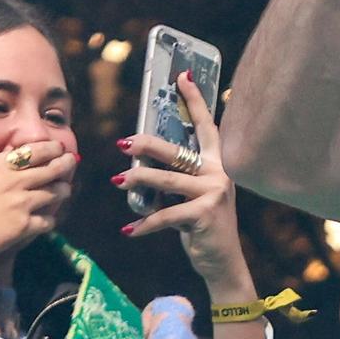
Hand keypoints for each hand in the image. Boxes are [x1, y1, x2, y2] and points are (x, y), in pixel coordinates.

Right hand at [0, 109, 75, 262]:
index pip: (35, 151)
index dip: (51, 148)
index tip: (58, 147)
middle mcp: (16, 183)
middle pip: (52, 169)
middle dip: (65, 163)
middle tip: (71, 161)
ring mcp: (23, 206)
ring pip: (56, 193)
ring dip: (63, 189)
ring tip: (65, 188)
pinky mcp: (25, 228)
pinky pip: (49, 221)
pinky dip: (51, 218)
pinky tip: (50, 216)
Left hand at [119, 72, 250, 293]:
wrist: (222, 261)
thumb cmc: (202, 226)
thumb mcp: (193, 196)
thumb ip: (178, 178)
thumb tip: (140, 164)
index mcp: (218, 164)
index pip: (206, 126)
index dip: (194, 101)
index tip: (182, 77)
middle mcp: (219, 174)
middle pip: (177, 151)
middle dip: (148, 145)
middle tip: (123, 142)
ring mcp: (214, 193)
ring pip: (167, 180)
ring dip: (139, 180)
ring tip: (117, 181)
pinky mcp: (205, 214)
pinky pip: (166, 215)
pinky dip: (145, 224)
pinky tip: (129, 230)